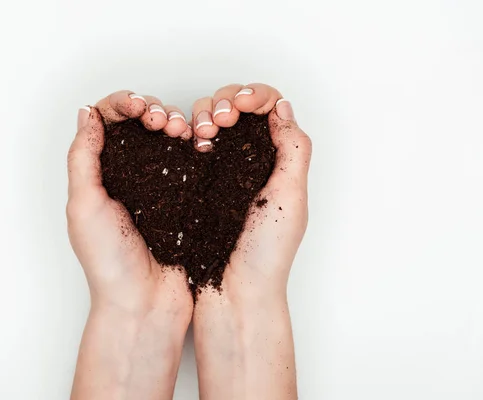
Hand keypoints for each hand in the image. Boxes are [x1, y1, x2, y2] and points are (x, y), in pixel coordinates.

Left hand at [67, 91, 193, 399]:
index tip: (139, 108)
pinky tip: (196, 141)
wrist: (145, 303)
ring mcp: (158, 185)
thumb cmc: (109, 263)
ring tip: (180, 131)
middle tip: (161, 122)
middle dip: (151, 110)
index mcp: (99, 173)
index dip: (122, 105)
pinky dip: (192, 143)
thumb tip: (87, 112)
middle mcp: (128, 174)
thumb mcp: (84, 205)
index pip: (107, 122)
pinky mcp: (183, 197)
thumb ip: (83, 157)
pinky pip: (187, 159)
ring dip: (174, 122)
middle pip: (139, 123)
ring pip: (166, 136)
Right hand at [192, 84, 311, 399]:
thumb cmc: (265, 255)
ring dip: (205, 114)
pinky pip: (189, 144)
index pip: (269, 108)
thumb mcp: (291, 199)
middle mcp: (250, 160)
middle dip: (226, 101)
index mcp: (277, 161)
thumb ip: (293, 150)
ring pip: (210, 120)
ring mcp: (221, 169)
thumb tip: (281, 107)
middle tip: (219, 122)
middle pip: (237, 106)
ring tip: (203, 135)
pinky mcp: (195, 181)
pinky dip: (189, 133)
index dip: (254, 96)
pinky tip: (191, 143)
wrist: (231, 294)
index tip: (241, 107)